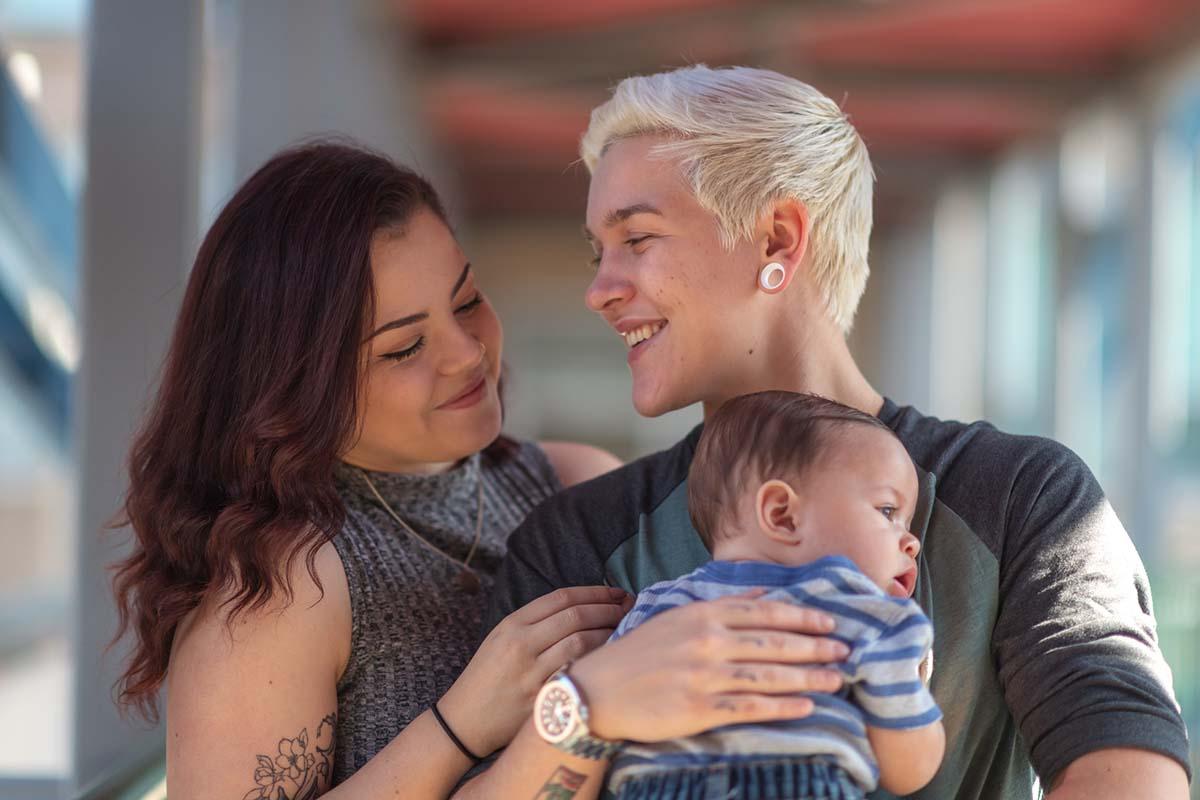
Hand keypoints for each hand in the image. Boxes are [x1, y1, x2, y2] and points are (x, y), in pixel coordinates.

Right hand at [440, 586, 632, 754]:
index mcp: (512, 624)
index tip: (617, 593)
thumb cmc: (488, 677)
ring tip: (626, 630)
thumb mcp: (502, 638)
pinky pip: (577, 674)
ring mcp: (531, 673)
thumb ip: (536, 622)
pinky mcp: (540, 699)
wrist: (464, 720)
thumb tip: (584, 607)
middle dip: (609, 609)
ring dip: (609, 633)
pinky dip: (598, 663)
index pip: (561, 598)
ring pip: (581, 643)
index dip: (595, 592)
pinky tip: (612, 660)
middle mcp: (521, 644)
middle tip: (630, 608)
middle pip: (575, 616)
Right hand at [569, 594, 847, 742]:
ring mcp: (704, 676)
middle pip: (774, 641)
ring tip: (837, 678)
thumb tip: (763, 593)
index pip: (765, 612)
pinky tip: (806, 706)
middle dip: (815, 645)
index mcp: (703, 614)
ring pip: (768, 674)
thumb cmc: (640, 653)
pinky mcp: (698, 708)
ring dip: (808, 676)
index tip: (831, 621)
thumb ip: (723, 604)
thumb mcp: (678, 616)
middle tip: (846, 648)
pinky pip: (750, 707)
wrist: (597, 690)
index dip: (803, 616)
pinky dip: (782, 706)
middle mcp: (707, 641)